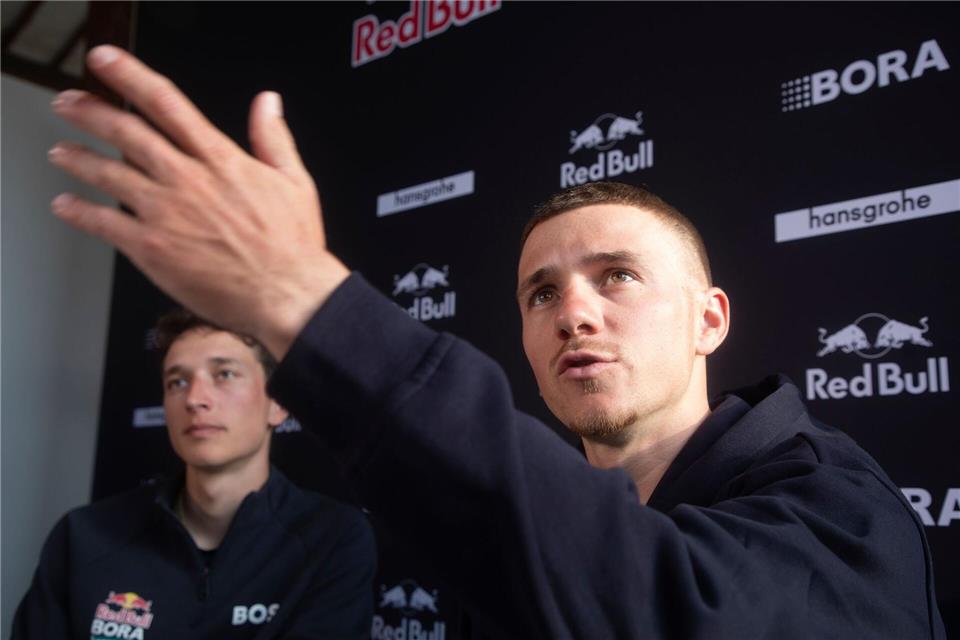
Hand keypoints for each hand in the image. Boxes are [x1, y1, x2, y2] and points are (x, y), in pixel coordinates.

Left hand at [48, 45, 348, 357]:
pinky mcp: (152, 249)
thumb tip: (268, 103)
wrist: (286, 294)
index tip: (105, 61)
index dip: (129, 76)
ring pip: (107, 173)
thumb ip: (274, 139)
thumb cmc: (293, 247)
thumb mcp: (295, 182)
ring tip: (60, 152)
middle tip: (69, 103)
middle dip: (89, 111)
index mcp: (221, 161)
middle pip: (126, 132)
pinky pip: (103, 223)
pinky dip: (79, 212)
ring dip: (77, 158)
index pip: (166, 104)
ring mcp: (166, 213)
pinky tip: (66, 206)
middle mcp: (188, 180)